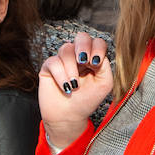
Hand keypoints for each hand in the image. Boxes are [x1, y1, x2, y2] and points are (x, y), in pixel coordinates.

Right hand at [38, 33, 112, 149]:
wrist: (69, 117)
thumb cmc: (87, 100)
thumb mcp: (104, 83)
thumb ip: (105, 66)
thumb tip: (96, 54)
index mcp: (93, 58)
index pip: (97, 42)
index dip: (97, 49)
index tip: (96, 63)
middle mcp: (78, 56)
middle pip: (81, 37)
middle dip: (83, 47)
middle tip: (83, 61)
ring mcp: (63, 59)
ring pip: (66, 49)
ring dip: (72, 68)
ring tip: (75, 85)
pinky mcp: (49, 66)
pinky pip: (53, 62)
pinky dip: (61, 75)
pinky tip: (66, 87)